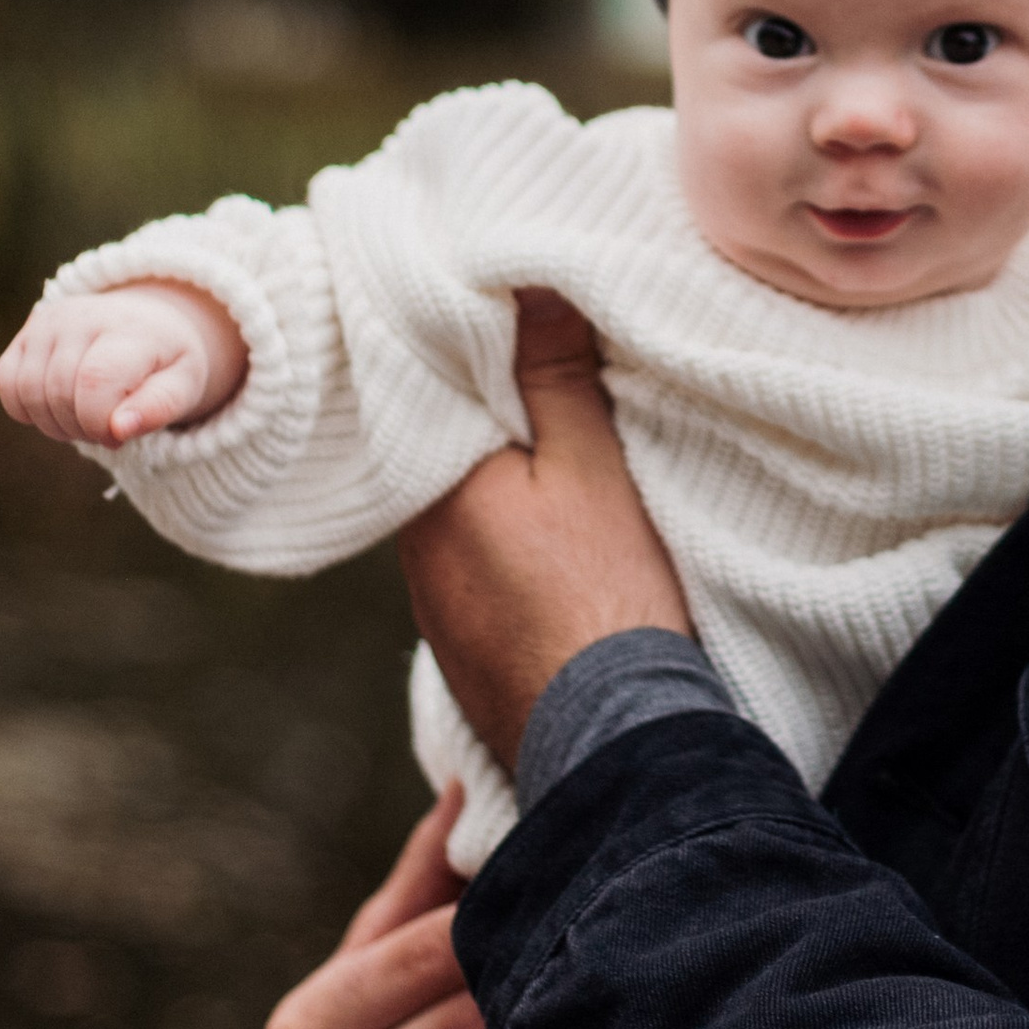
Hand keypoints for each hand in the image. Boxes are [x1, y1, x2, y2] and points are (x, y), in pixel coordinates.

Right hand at [0, 279, 248, 443]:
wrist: (149, 322)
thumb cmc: (166, 362)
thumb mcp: (183, 385)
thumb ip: (158, 408)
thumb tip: (119, 429)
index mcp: (130, 327)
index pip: (94, 381)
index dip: (98, 423)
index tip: (117, 435)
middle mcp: (84, 314)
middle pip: (59, 393)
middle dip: (80, 429)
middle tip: (105, 430)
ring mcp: (50, 320)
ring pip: (29, 391)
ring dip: (54, 424)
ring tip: (85, 419)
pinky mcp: (28, 331)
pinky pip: (7, 382)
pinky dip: (28, 409)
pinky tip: (58, 407)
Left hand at [397, 288, 690, 773]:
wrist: (613, 748)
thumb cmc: (605, 600)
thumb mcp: (592, 468)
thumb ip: (555, 376)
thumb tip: (526, 280)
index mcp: (432, 490)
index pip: (431, 394)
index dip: (473, 352)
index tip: (507, 313)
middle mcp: (415, 550)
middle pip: (448, 454)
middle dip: (490, 417)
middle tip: (545, 372)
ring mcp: (438, 606)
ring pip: (465, 512)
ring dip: (502, 484)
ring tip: (559, 452)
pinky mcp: (469, 648)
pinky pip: (481, 565)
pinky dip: (511, 539)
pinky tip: (557, 539)